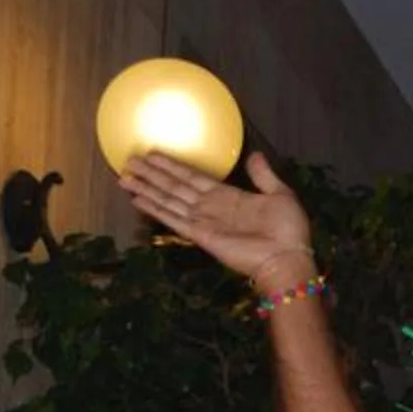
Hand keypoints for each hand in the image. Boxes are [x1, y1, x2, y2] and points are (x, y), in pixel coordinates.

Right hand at [119, 152, 314, 286]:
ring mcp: (203, 221)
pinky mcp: (200, 235)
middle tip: (129, 160)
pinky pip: (173, 218)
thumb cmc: (288, 230)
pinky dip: (154, 209)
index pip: (193, 177)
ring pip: (168, 199)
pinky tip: (137, 199)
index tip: (152, 154)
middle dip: (152, 174)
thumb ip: (263, 175)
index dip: (173, 166)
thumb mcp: (280, 195)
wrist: (287, 258)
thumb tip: (255, 154)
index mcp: (228, 196)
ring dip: (146, 188)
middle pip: (174, 186)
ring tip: (124, 176)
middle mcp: (210, 207)